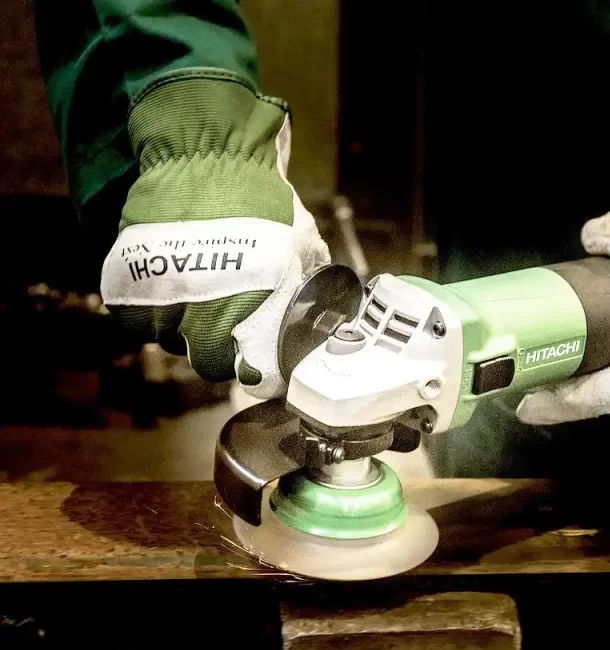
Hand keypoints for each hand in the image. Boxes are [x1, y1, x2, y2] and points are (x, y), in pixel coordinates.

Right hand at [100, 69, 328, 397]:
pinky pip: (137, 320)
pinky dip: (149, 309)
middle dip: (220, 349)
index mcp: (256, 313)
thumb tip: (323, 314)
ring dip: (184, 325)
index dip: (260, 369)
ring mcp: (163, 305)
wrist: (206, 155)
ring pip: (171, 340)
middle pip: (209, 363)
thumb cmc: (261, 200)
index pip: (256, 375)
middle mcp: (207, 319)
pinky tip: (168, 282)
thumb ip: (308, 287)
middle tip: (227, 318)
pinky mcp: (128, 288)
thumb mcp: (301, 245)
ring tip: (197, 287)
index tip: (262, 358)